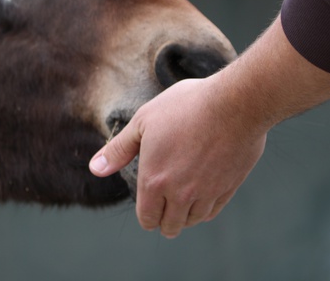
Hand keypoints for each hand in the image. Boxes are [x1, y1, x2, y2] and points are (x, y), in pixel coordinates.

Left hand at [89, 76, 267, 237]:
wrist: (234, 103)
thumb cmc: (185, 107)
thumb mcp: (143, 122)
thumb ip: (118, 150)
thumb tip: (95, 169)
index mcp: (154, 180)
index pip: (147, 218)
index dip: (146, 214)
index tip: (148, 204)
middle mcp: (180, 194)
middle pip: (169, 226)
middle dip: (163, 219)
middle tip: (163, 204)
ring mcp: (207, 193)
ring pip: (191, 220)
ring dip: (184, 214)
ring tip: (181, 198)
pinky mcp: (229, 188)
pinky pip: (212, 211)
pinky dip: (204, 208)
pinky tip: (202, 194)